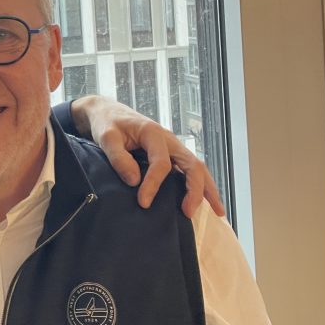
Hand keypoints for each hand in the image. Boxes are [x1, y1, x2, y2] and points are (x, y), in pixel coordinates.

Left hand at [70, 95, 224, 217]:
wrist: (107, 112)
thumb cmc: (106, 123)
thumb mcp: (106, 137)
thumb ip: (118, 158)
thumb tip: (135, 181)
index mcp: (153, 132)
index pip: (161, 163)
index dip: (153, 184)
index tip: (143, 203)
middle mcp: (168, 139)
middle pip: (192, 164)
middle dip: (194, 189)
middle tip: (187, 213)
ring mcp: (172, 147)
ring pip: (198, 167)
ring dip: (208, 189)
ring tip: (218, 211)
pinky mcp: (171, 155)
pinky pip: (190, 170)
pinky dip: (201, 185)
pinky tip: (208, 202)